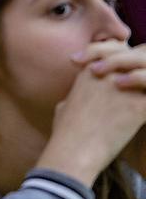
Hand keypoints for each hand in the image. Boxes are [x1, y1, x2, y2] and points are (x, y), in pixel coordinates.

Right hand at [39, 41, 145, 184]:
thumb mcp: (62, 108)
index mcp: (90, 72)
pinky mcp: (139, 107)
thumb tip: (68, 104)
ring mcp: (124, 89)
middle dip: (143, 63)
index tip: (130, 68)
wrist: (73, 150)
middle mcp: (108, 75)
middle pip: (139, 54)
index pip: (116, 48)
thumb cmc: (65, 133)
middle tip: (143, 81)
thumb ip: (72, 99)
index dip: (126, 54)